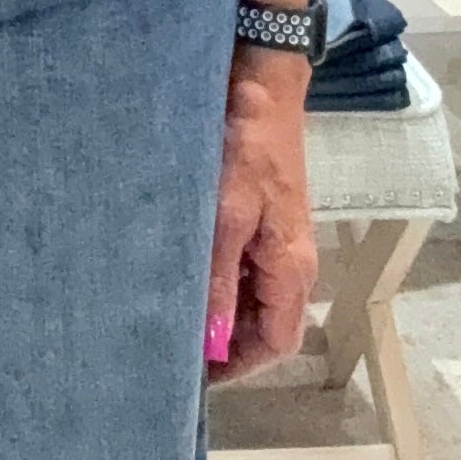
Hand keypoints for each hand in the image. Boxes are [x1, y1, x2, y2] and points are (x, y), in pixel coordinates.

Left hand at [203, 52, 316, 384]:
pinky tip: (180, 272)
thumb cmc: (247, 147)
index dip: (238, 366)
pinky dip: (217, 280)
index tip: (193, 374)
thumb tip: (211, 340)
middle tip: (171, 344)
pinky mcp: (263, 219)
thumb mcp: (227, 214)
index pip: (276, 344)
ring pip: (252, 299)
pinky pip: (243, 268)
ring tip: (168, 312)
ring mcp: (278, 241)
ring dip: (218, 311)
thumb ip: (219, 279)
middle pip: (265, 326)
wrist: (262, 85)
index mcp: (292, 269)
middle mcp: (292, 263)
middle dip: (225, 344)